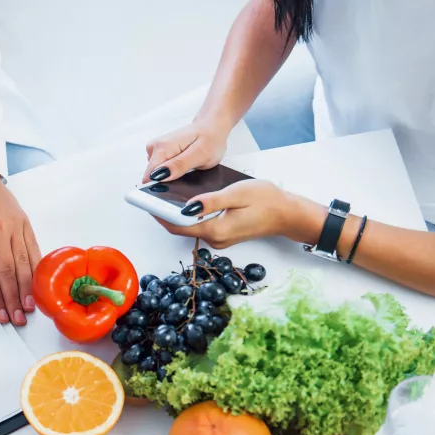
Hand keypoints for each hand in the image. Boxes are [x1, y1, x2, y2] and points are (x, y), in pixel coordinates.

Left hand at [0, 167, 40, 325]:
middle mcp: (0, 231)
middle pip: (8, 272)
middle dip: (13, 299)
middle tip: (17, 319)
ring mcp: (15, 226)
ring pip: (24, 263)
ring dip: (27, 289)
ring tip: (30, 308)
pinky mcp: (25, 223)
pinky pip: (34, 249)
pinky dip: (37, 269)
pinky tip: (38, 285)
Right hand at [143, 117, 230, 182]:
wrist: (212, 127)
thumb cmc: (210, 140)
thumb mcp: (201, 155)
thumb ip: (179, 165)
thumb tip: (159, 176)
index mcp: (162, 147)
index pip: (150, 176)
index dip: (161, 186)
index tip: (176, 185)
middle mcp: (154, 147)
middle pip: (152, 176)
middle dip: (167, 180)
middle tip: (187, 173)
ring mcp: (154, 149)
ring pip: (155, 174)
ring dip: (170, 176)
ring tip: (187, 167)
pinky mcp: (158, 152)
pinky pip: (159, 169)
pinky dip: (171, 171)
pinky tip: (182, 165)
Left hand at [154, 180, 323, 249]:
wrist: (289, 214)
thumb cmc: (267, 200)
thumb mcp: (237, 194)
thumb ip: (211, 202)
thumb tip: (186, 207)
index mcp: (216, 230)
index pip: (178, 225)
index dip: (159, 214)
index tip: (146, 201)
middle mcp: (215, 239)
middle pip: (181, 228)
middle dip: (164, 213)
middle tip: (152, 195)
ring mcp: (219, 239)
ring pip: (190, 227)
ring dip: (177, 214)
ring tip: (165, 195)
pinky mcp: (224, 234)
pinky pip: (201, 226)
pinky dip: (191, 216)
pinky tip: (187, 201)